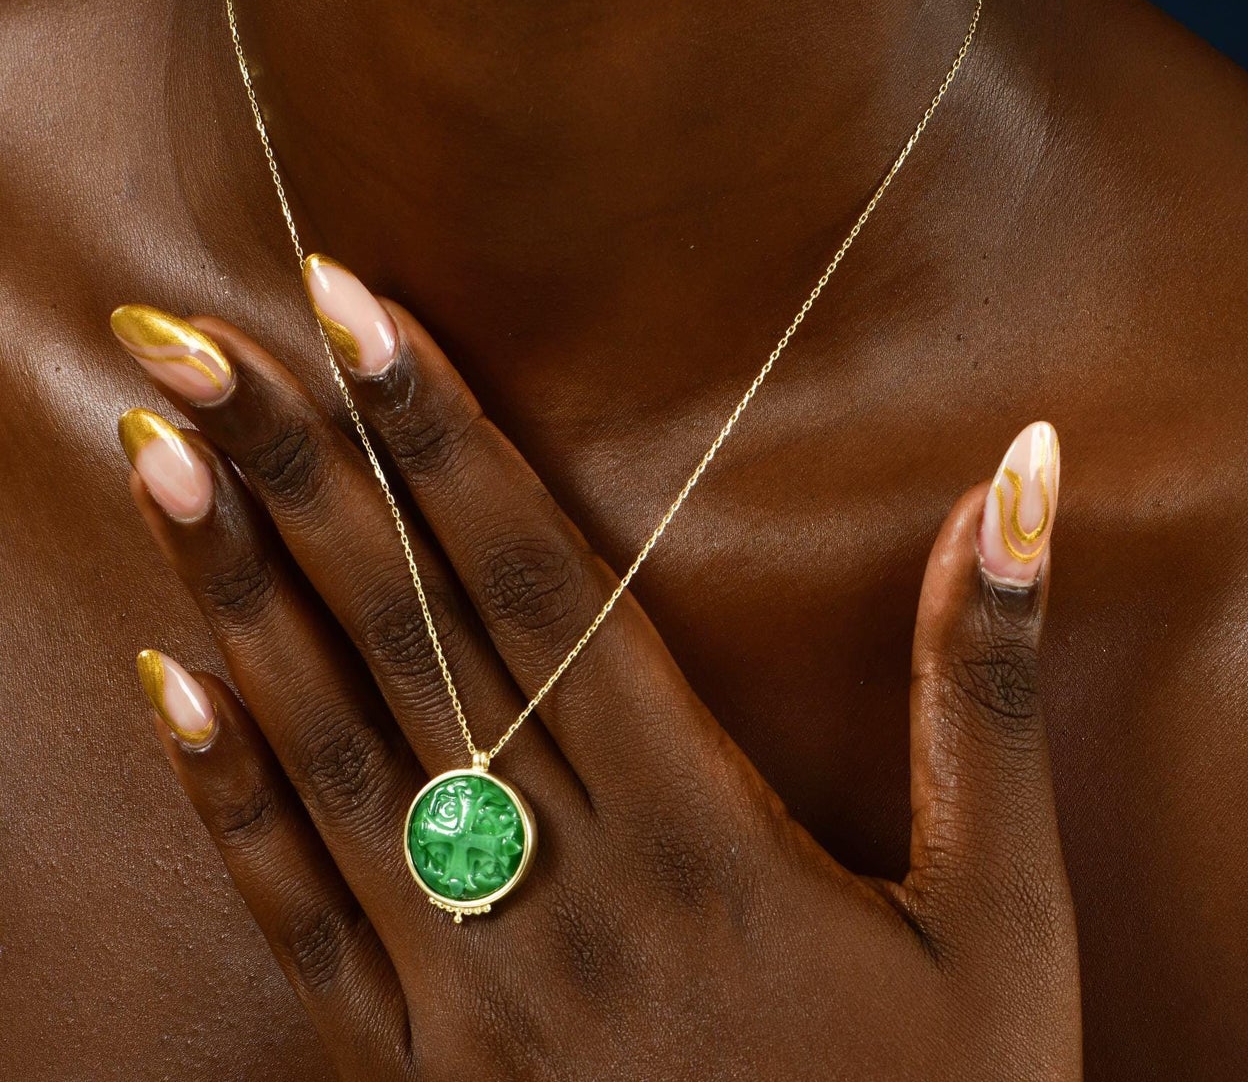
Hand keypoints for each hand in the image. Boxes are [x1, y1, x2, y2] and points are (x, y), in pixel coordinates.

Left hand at [112, 261, 1080, 1079]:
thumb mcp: (1003, 913)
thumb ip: (982, 687)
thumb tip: (1019, 480)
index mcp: (703, 833)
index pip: (542, 583)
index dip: (446, 440)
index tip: (358, 312)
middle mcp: (563, 891)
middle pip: (415, 639)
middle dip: (308, 470)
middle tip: (204, 335)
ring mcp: (474, 990)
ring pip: (333, 752)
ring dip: (236, 592)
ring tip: (157, 451)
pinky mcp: (427, 1070)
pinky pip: (301, 920)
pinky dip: (229, 796)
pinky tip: (167, 680)